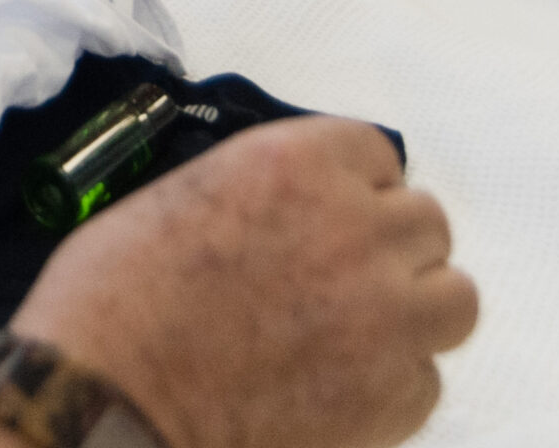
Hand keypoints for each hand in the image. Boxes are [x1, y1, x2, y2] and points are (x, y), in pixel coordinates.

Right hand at [3, 119, 476, 447]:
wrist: (104, 403)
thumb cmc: (110, 303)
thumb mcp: (178, 199)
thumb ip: (255, 193)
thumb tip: (286, 216)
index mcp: (296, 164)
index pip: (376, 155)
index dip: (354, 189)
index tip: (333, 216)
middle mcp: (356, 228)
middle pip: (425, 224)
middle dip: (388, 250)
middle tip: (340, 283)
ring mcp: (383, 314)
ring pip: (454, 299)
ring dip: (414, 311)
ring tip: (360, 336)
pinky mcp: (391, 395)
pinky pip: (427, 380)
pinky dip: (392, 387)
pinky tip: (335, 391)